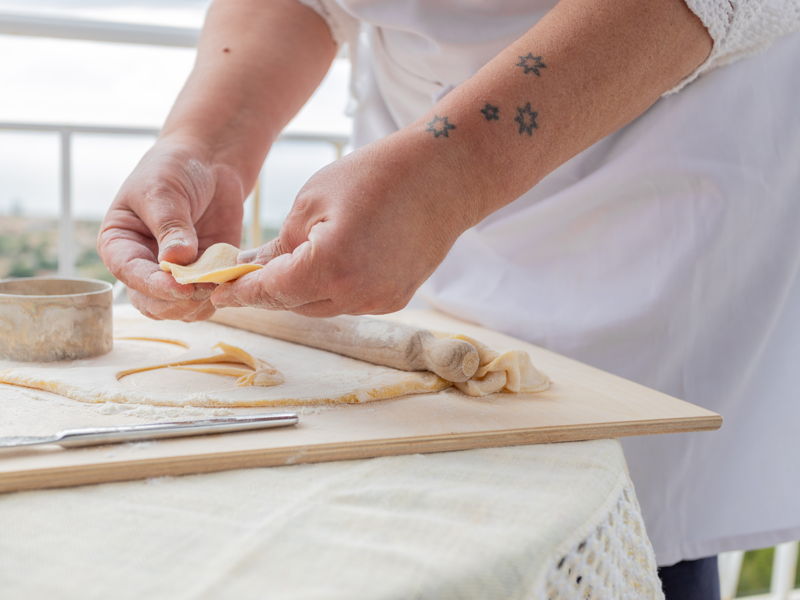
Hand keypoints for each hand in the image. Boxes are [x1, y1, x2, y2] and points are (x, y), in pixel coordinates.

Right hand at [98, 136, 244, 320]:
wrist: (208, 163)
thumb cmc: (174, 170)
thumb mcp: (164, 192)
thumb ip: (170, 227)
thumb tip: (174, 261)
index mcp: (120, 245)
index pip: (130, 274)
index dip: (153, 285)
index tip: (179, 287)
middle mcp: (144, 266)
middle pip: (152, 303)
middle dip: (177, 301)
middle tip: (203, 287)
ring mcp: (174, 275)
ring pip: (181, 309)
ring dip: (200, 303)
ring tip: (219, 282)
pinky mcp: (203, 275)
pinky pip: (209, 298)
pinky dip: (220, 294)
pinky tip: (232, 280)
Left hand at [211, 131, 477, 316]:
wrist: (445, 177)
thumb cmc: (376, 175)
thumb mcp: (312, 200)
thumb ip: (280, 244)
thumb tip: (254, 269)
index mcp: (330, 265)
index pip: (271, 291)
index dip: (240, 293)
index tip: (217, 293)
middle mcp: (357, 294)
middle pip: (294, 305)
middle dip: (268, 291)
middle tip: (244, 277)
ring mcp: (380, 301)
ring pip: (321, 307)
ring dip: (299, 292)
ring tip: (284, 267)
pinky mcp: (395, 299)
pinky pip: (349, 302)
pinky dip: (330, 289)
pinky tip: (325, 266)